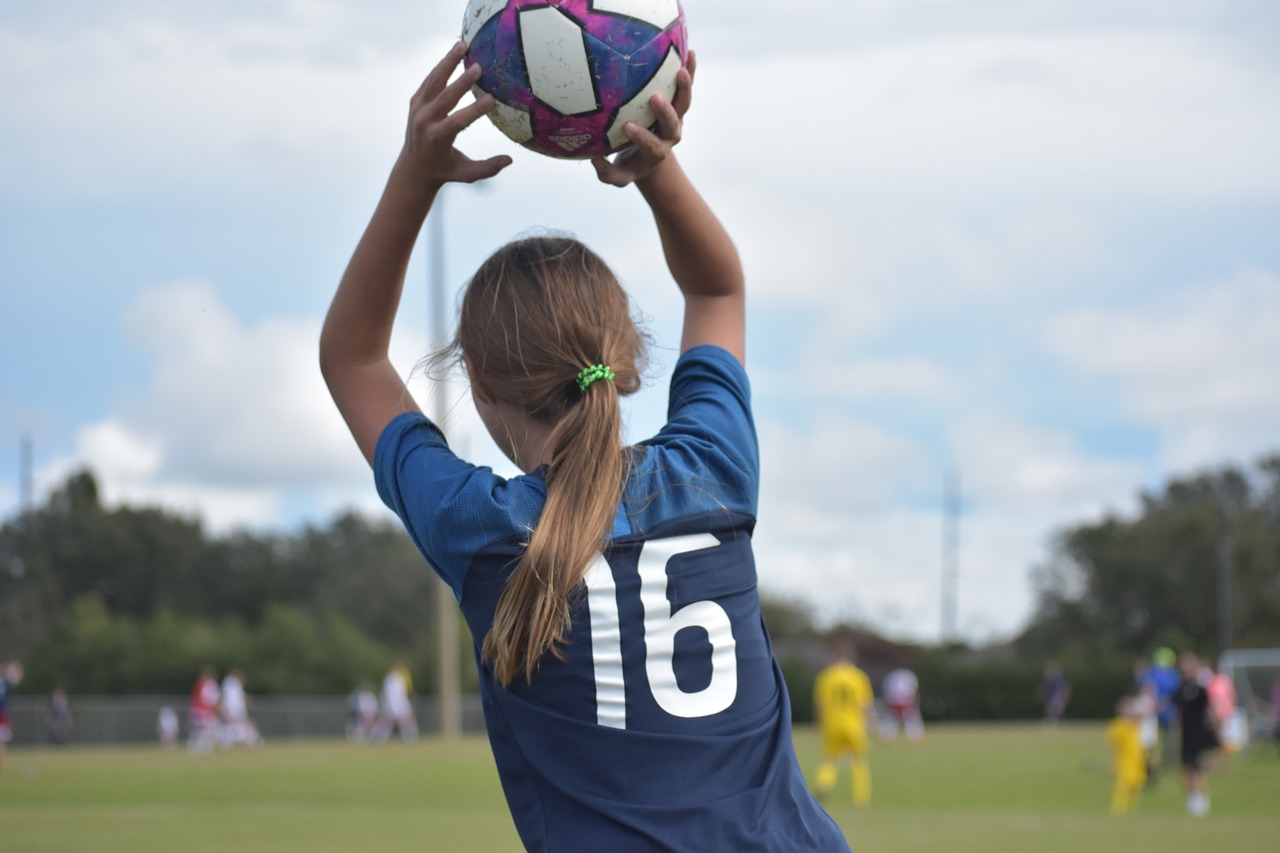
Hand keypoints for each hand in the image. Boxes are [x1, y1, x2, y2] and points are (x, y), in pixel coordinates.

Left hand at [401, 42, 511, 185]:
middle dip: (462, 82)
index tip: (491, 99)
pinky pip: (430, 80)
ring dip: (448, 62)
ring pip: (434, 81)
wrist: (413, 167)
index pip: (457, 121)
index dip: (475, 110)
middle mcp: (425, 121)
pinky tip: (455, 53)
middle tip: (478, 67)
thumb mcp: (466, 175)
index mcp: (437, 139)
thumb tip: (510, 160)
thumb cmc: (445, 171)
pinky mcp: (416, 100)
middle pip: (445, 97)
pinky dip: (442, 66)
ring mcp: (418, 109)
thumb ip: (487, 168)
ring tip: (463, 45)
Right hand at [592, 51, 695, 187]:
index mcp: (656, 151)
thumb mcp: (619, 176)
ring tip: (681, 69)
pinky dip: (690, 70)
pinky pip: (685, 86)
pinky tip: (689, 52)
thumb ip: (608, 174)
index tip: (626, 127)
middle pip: (672, 123)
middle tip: (655, 97)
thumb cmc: (630, 164)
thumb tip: (595, 161)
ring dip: (684, 86)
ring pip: (683, 103)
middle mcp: (670, 134)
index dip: (640, 136)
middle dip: (664, 111)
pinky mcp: (679, 103)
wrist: (651, 157)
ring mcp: (677, 117)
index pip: (650, 144)